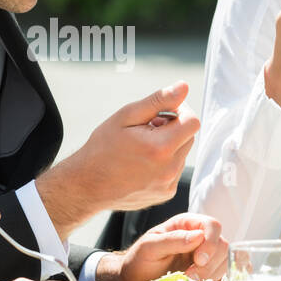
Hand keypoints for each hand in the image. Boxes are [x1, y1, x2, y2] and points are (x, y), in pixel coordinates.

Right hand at [37, 82, 200, 233]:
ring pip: (182, 153)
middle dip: (172, 128)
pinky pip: (174, 170)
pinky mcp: (166, 193)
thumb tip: (183, 87)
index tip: (159, 114)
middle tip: (146, 129)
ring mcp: (169, 184)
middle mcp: (169, 169)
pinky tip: (142, 163)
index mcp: (161, 147)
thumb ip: (158, 101)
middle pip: (189, 137)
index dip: (179, 112)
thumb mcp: (126, 116)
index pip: (192, 121)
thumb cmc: (103, 148)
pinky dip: (164, 162)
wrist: (87, 185)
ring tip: (141, 147)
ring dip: (168, 145)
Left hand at [97, 213, 228, 280]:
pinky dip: (212, 280)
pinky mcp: (207, 270)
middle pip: (222, 244)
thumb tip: (198, 236)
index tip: (198, 260)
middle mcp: (199, 236)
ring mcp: (205, 254)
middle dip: (210, 263)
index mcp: (186, 224)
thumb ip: (172, 240)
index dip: (210, 243)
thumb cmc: (139, 259)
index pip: (211, 226)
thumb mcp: (149, 247)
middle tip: (191, 276)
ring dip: (211, 273)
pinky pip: (220, 273)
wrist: (135, 279)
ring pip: (224, 260)